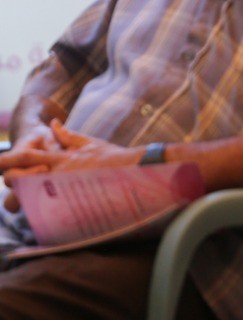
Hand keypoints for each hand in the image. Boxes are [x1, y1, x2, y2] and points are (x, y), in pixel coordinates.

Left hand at [1, 120, 140, 209]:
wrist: (134, 171)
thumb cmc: (114, 157)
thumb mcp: (90, 142)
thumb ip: (68, 136)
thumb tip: (54, 124)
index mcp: (61, 158)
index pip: (27, 156)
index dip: (8, 159)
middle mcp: (57, 173)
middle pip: (20, 179)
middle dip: (13, 181)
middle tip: (16, 182)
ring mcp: (62, 190)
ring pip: (28, 196)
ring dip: (24, 197)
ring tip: (30, 198)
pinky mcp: (70, 205)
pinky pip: (45, 211)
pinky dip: (40, 212)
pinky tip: (43, 213)